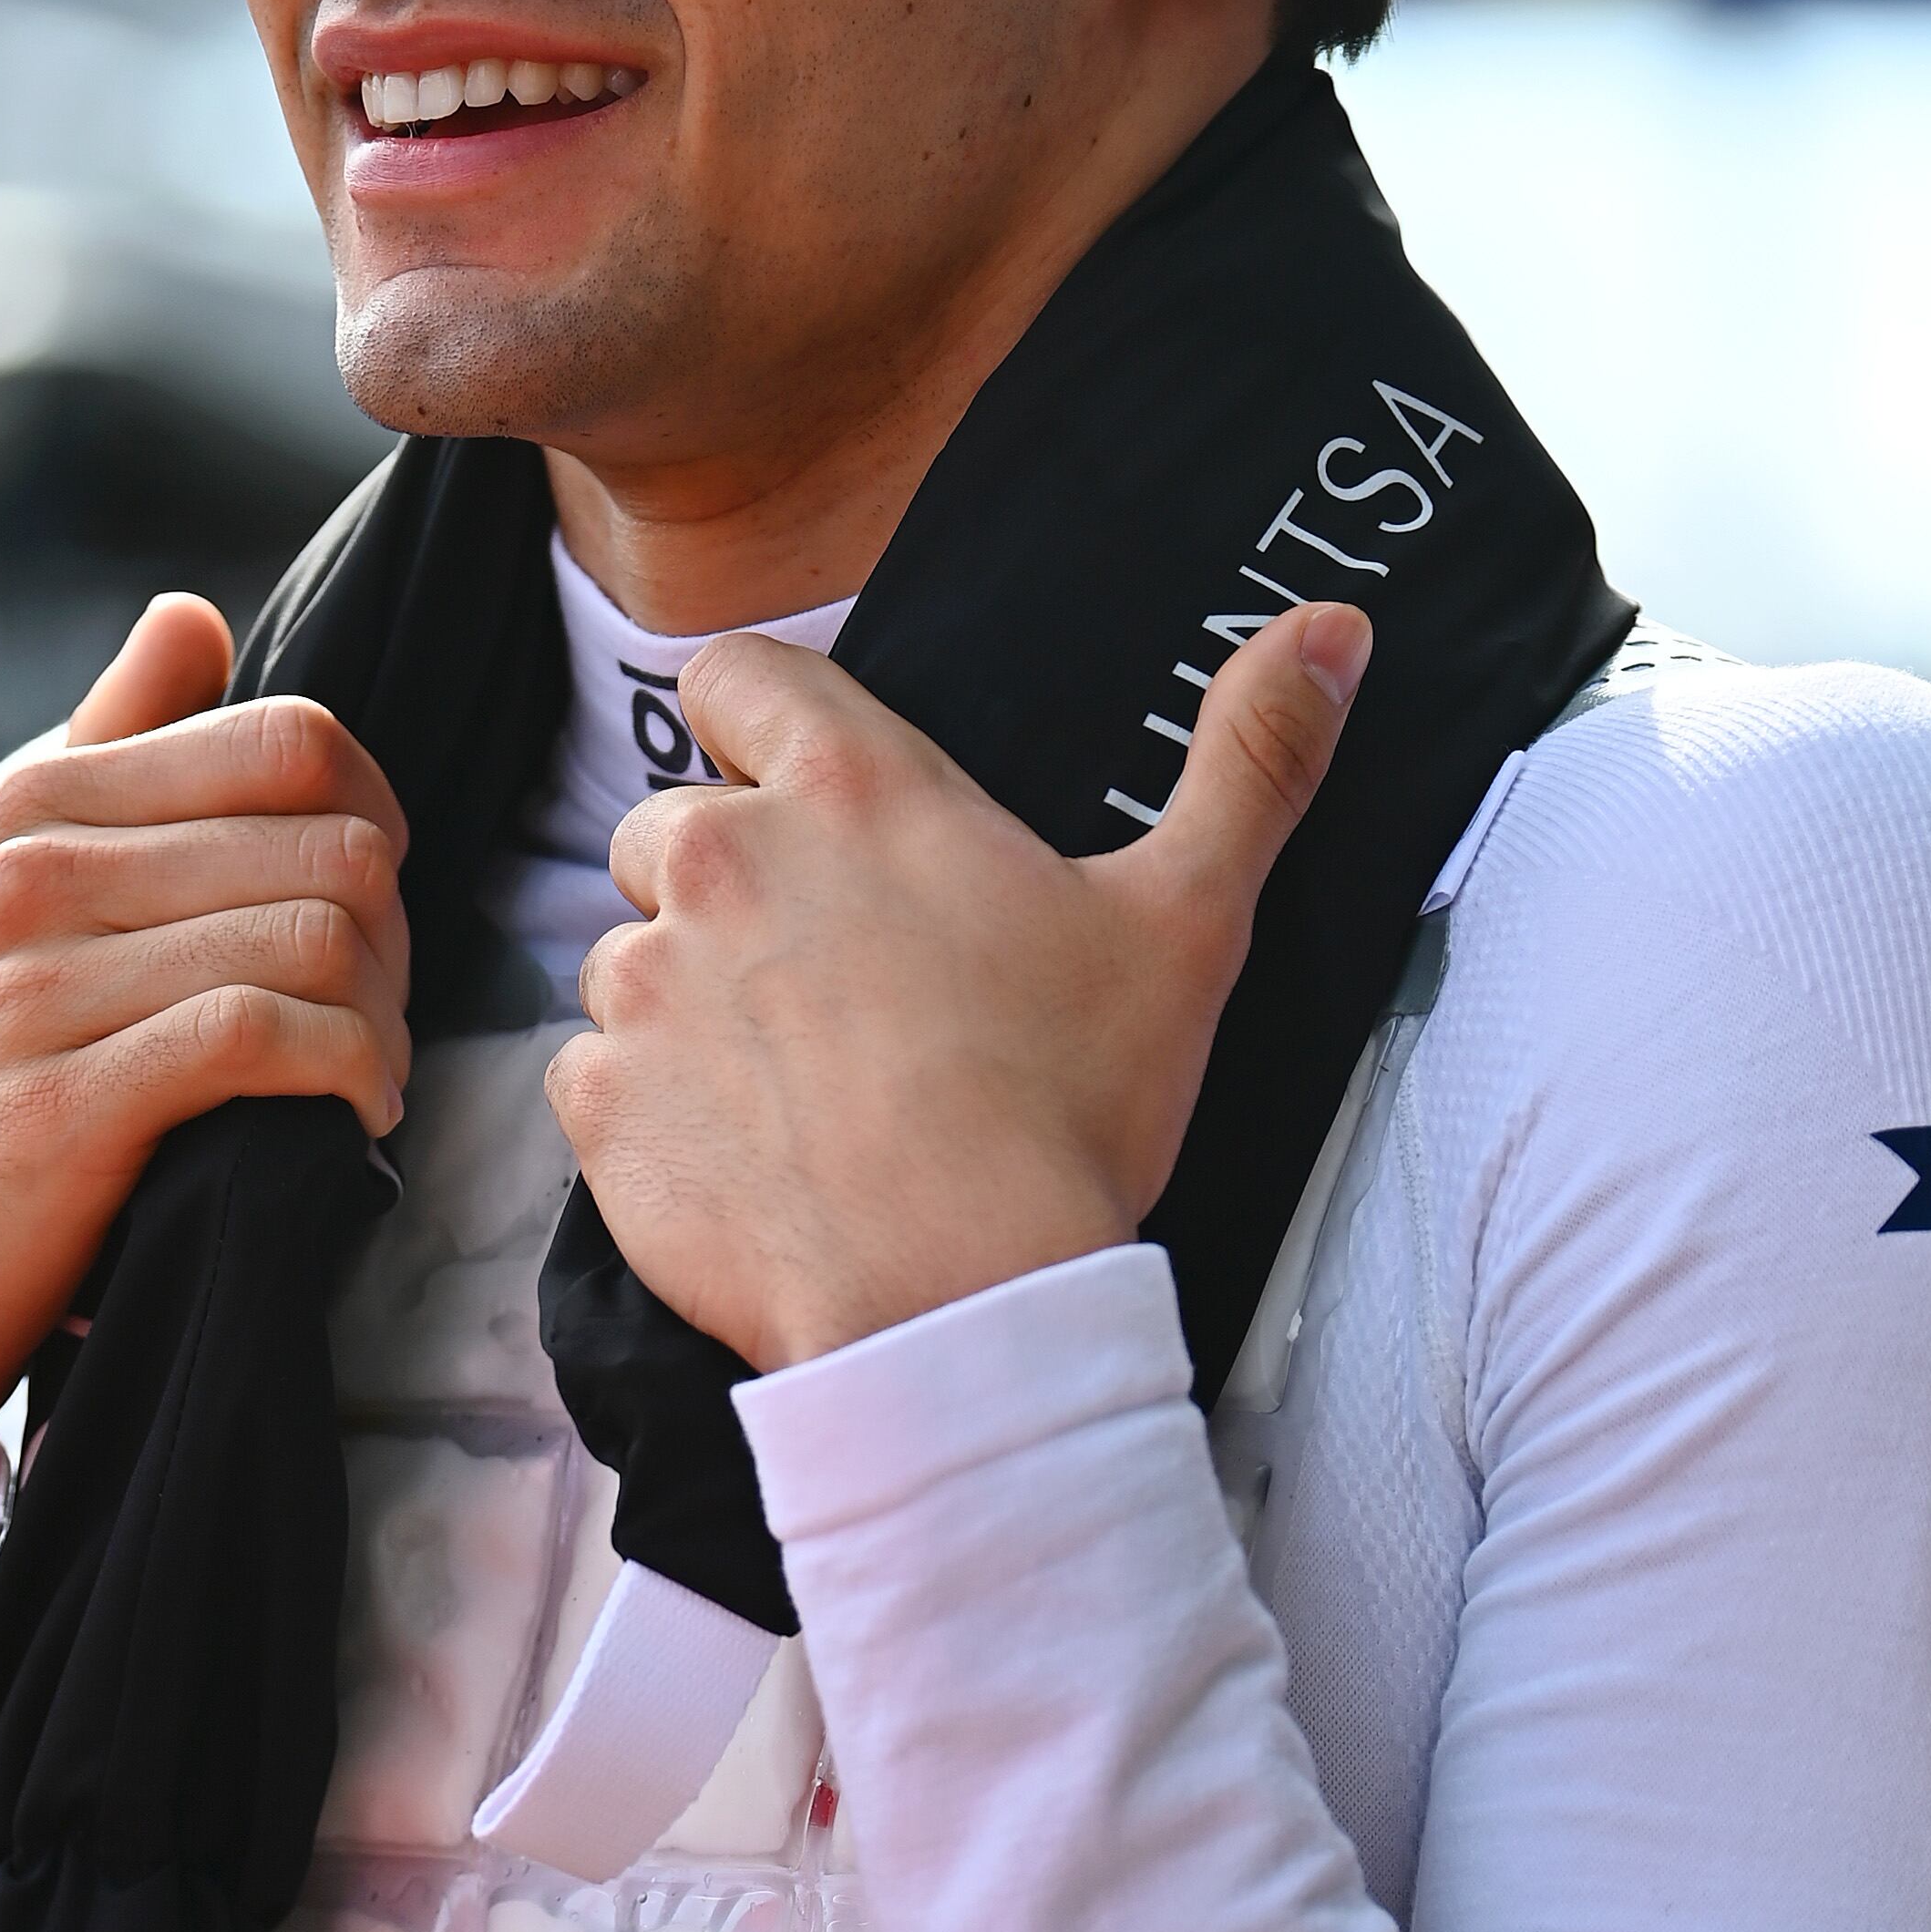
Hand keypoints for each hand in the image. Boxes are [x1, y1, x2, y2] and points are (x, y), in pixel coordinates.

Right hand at [0, 595, 410, 1531]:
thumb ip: (106, 748)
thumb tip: (191, 615)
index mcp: (33, 799)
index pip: (294, 741)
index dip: (375, 827)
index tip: (365, 918)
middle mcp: (30, 869)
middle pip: (333, 843)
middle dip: (398, 939)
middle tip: (378, 1020)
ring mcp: (38, 985)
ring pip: (320, 937)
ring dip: (386, 1022)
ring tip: (366, 1078)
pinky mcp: (62, 1105)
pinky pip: (273, 1038)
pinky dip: (352, 1079)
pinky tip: (353, 1119)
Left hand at [547, 605, 1367, 1375]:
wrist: (962, 1305)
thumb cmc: (1070, 1110)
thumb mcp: (1189, 921)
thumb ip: (1250, 758)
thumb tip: (1337, 626)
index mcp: (851, 789)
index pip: (734, 674)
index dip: (755, 723)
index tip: (803, 798)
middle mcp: (722, 859)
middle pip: (670, 823)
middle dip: (728, 887)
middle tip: (831, 984)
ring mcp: (645, 981)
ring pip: (626, 953)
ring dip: (687, 1001)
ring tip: (799, 1085)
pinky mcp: (601, 1100)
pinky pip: (593, 1076)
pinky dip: (650, 1112)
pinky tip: (749, 1157)